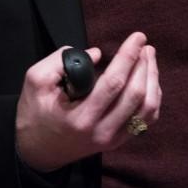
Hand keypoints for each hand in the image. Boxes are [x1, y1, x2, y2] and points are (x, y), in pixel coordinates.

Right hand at [15, 31, 160, 172]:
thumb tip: (97, 54)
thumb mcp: (36, 81)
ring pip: (147, 109)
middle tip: (144, 44)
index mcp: (81, 118)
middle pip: (136, 95)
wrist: (36, 150)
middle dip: (144, 65)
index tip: (138, 36)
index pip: (114, 83)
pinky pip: (146, 120)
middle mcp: (102, 132)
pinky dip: (153, 97)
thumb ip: (60, 62)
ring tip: (148, 57)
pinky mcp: (118, 141)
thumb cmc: (35, 112)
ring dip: (152, 79)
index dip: (129, 57)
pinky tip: (149, 79)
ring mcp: (113, 140)